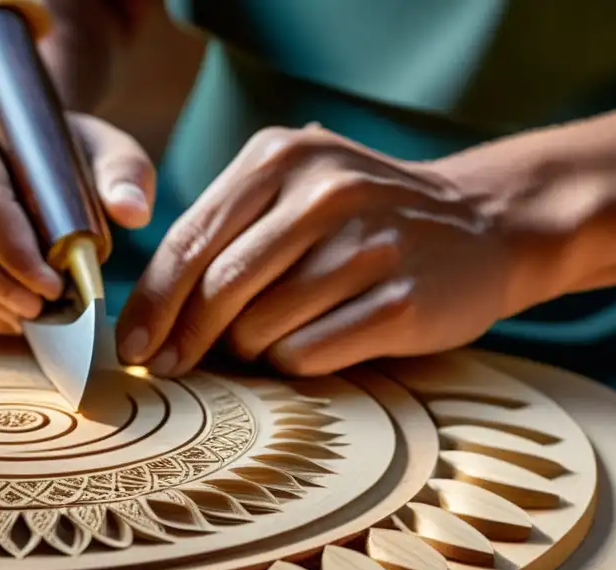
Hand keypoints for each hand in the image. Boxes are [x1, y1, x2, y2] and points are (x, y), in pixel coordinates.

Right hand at [0, 113, 154, 333]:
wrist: (43, 173)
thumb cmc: (77, 164)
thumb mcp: (111, 156)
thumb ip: (126, 176)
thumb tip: (132, 211)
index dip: (18, 256)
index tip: (57, 286)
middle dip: (9, 288)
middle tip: (52, 308)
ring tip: (39, 311)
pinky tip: (12, 314)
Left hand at [117, 124, 540, 376]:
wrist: (482, 223)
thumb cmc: (362, 218)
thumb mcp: (294, 189)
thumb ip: (227, 232)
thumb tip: (151, 312)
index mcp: (282, 157)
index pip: (191, 241)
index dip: (153, 303)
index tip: (133, 348)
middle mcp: (324, 192)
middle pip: (219, 290)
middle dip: (186, 339)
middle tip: (174, 367)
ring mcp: (368, 245)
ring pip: (261, 329)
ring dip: (248, 350)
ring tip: (268, 339)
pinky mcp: (402, 299)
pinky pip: (308, 354)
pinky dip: (292, 363)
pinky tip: (309, 346)